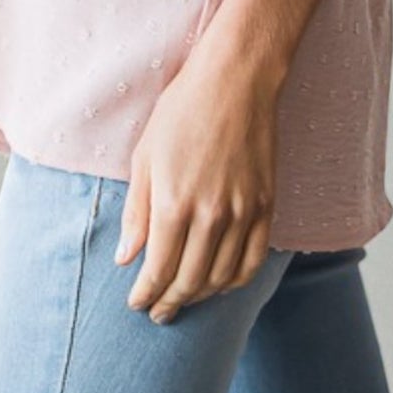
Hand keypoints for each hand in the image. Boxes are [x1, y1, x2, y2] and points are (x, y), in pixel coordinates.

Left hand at [116, 40, 280, 324]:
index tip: (136, 303)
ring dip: (200, 297)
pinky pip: (253, 261)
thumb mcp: (145, 156)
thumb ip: (136, 212)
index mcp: (173, 204)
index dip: (145, 295)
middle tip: (157, 313)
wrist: (236, 80)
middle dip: (169, 304)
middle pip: (188, 282)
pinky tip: (220, 283)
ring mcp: (242, 213)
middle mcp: (210, 216)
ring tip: (184, 299)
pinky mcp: (266, 206)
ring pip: (221, 278)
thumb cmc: (183, 110)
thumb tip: (125, 258)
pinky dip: (235, 282)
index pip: (157, 271)